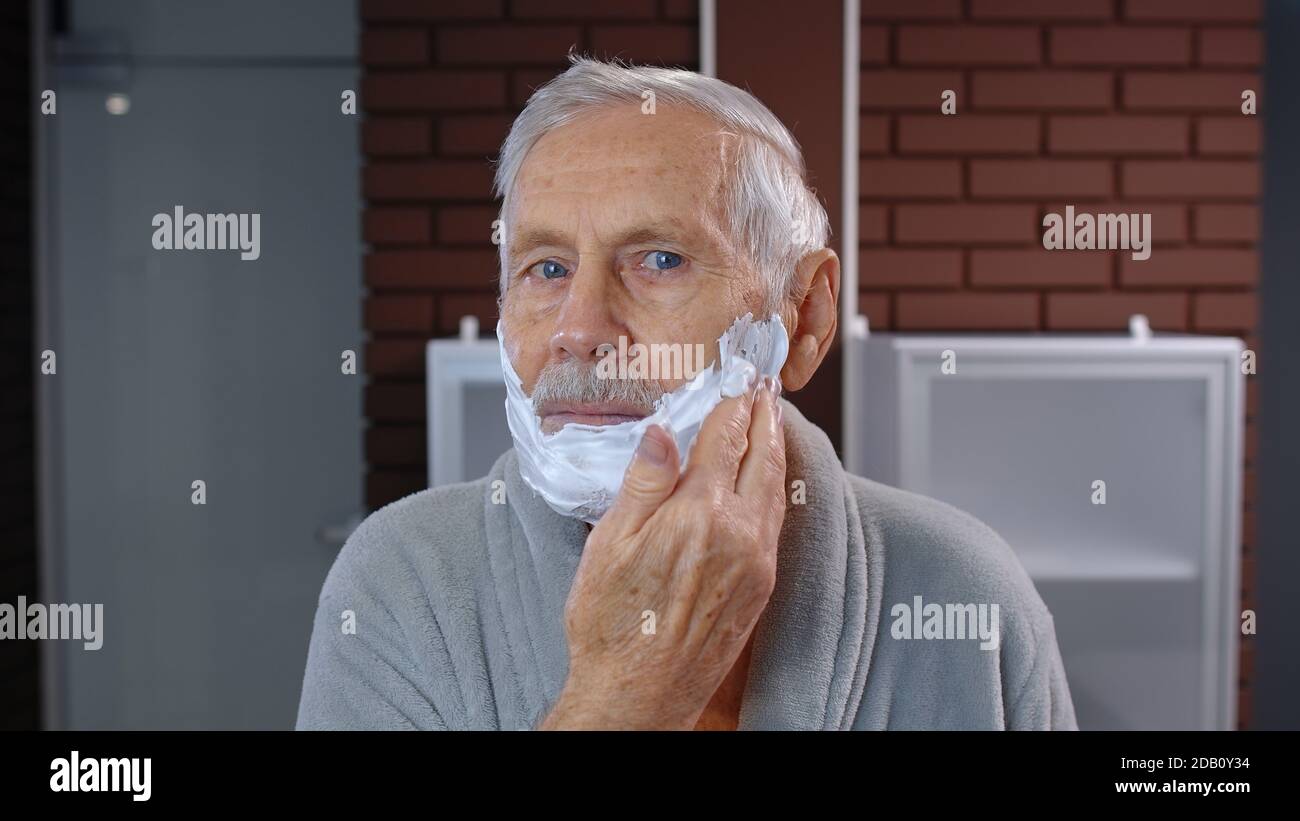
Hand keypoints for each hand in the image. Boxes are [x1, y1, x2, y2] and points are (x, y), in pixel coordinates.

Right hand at [539, 376, 785, 729]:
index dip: (734, 404)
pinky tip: (765, 484)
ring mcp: (755, 562)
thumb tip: (662, 432)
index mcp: (699, 513)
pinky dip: (774, 489)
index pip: (726, 440)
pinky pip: (775, 522)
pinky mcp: (760, 588)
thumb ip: (642, 482)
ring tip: (771, 425)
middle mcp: (739, 534)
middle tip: (765, 390)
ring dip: (775, 451)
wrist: (638, 696)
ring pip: (776, 490)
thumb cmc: (612, 626)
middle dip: (765, 418)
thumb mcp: (610, 544)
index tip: (738, 381)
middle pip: (762, 458)